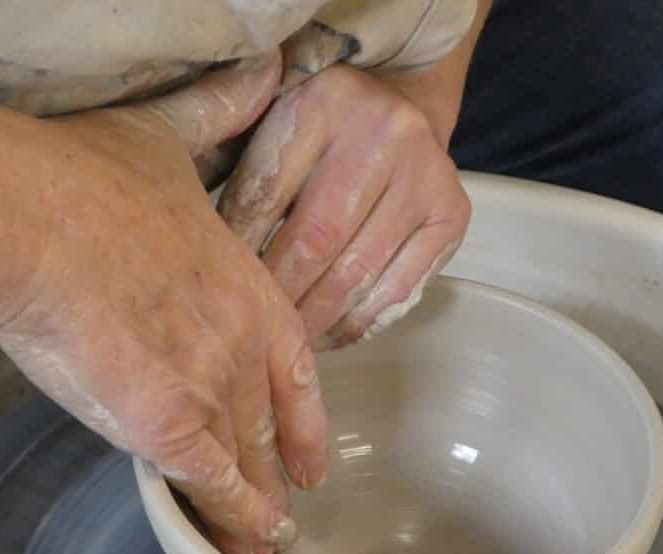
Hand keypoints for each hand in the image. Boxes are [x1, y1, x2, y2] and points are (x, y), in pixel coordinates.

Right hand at [0, 55, 326, 553]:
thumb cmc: (89, 182)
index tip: (316, 451)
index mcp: (247, 287)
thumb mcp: (167, 138)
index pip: (297, 367)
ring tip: (266, 540)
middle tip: (292, 506)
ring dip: (258, 507)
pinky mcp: (168, 426)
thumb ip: (220, 114)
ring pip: (246, 463)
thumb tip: (261, 71)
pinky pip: (212, 487)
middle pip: (272, 425)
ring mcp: (211, 388)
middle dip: (282, 469)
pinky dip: (229, 521)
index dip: (307, 416)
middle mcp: (243, 344)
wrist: (30, 221)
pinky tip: (239, 549)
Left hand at [218, 65, 470, 349]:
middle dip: (279, 295)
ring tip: (287, 343)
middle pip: (316, 240)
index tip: (222, 290)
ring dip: (316, 319)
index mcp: (323, 101)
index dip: (239, 252)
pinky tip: (328, 335)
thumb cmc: (318, 130)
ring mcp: (426, 176)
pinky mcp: (451, 216)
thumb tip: (210, 260)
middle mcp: (384, 132)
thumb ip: (242, 177)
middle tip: (253, 331)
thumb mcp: (272, 126)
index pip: (267, 194)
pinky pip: (398, 290)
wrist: (401, 108)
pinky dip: (357, 323)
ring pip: (358, 273)